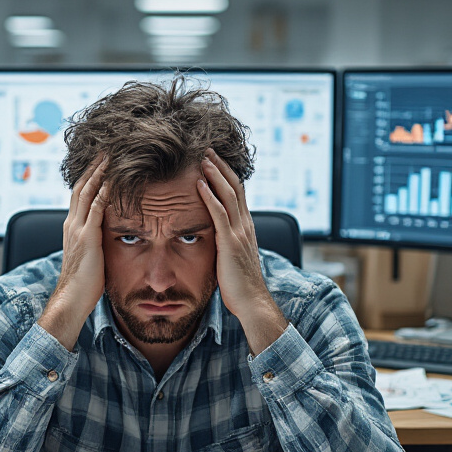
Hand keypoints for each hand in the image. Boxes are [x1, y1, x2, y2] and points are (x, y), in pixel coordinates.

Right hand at [39, 157, 108, 349]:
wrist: (72, 299)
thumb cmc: (84, 284)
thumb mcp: (89, 256)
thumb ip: (95, 242)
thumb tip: (107, 237)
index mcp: (72, 227)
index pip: (80, 195)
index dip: (89, 176)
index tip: (101, 161)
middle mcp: (72, 223)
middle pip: (81, 186)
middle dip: (93, 166)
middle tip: (105, 148)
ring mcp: (78, 229)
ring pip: (87, 191)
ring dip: (99, 172)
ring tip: (110, 155)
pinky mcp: (87, 237)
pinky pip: (97, 207)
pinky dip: (105, 190)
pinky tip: (114, 178)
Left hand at [198, 149, 286, 354]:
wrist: (252, 302)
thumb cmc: (240, 285)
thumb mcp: (234, 257)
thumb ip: (227, 243)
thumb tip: (216, 238)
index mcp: (246, 227)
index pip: (238, 193)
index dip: (226, 174)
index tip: (214, 160)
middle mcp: (246, 225)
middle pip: (234, 187)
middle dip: (220, 166)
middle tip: (207, 149)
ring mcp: (239, 232)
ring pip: (228, 195)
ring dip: (214, 174)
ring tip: (202, 158)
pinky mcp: (230, 242)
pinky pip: (219, 213)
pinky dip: (209, 196)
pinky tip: (199, 183)